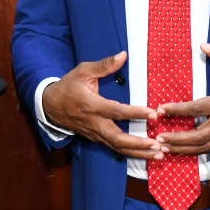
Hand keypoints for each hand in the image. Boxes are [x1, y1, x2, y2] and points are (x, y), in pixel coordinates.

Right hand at [41, 52, 160, 159]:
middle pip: (118, 139)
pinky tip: (146, 154)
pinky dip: (131, 154)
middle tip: (158, 146)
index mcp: (92, 105)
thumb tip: (124, 55)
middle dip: (139, 145)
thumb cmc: (68, 86)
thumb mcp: (83, 71)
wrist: (49, 106)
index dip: (136, 113)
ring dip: (139, 153)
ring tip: (159, 155)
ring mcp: (95, 134)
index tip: (153, 114)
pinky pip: (115, 149)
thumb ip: (104, 65)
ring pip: (118, 148)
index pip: (117, 112)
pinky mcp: (96, 139)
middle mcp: (95, 123)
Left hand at [154, 44, 209, 155]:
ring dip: (185, 149)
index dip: (178, 110)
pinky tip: (187, 150)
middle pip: (198, 135)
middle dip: (177, 139)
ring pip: (206, 146)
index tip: (161, 109)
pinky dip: (199, 151)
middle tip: (158, 138)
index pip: (197, 108)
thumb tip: (203, 45)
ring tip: (166, 148)